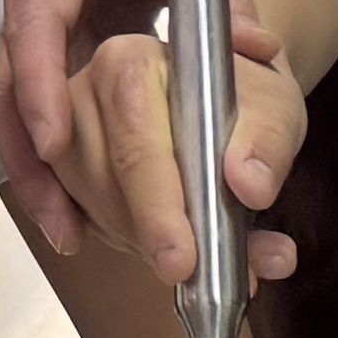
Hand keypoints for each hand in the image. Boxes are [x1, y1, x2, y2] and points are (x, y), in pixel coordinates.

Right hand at [0, 0, 255, 253]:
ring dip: (36, 166)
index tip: (55, 138)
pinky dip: (56, 150)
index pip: (36, 19)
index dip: (42, 82)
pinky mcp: (62, 38)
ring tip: (68, 232)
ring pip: (17, 100)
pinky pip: (46, 100)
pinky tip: (82, 203)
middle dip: (30, 152)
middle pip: (10, 78)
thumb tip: (259, 51)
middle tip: (61, 222)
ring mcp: (44, 15)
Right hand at [60, 16, 303, 290]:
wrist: (225, 98)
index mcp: (129, 62)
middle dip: (153, 236)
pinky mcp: (63, 172)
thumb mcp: (274, 107)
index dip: (156, 207)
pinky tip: (166, 241)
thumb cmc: (245, 97)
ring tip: (200, 250)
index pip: (135, 142)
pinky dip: (130, 243)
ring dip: (145, 242)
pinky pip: (87, 222)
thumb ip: (268, 143)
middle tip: (191, 275)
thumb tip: (251, 186)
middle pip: (106, 183)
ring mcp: (65, 135)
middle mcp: (83, 93)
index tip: (181, 260)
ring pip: (94, 209)